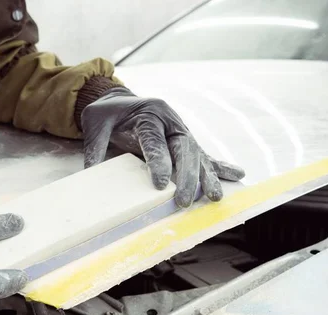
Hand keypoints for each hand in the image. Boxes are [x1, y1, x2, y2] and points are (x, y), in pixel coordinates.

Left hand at [81, 87, 244, 206]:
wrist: (118, 100)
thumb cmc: (106, 113)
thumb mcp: (94, 125)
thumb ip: (94, 148)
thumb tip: (90, 176)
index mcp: (149, 113)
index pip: (154, 140)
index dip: (158, 162)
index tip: (159, 184)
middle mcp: (170, 120)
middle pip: (183, 149)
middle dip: (186, 177)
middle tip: (183, 201)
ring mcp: (180, 130)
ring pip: (197, 154)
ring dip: (206, 177)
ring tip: (214, 197)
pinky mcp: (183, 141)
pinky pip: (203, 155)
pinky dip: (219, 166)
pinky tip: (237, 174)